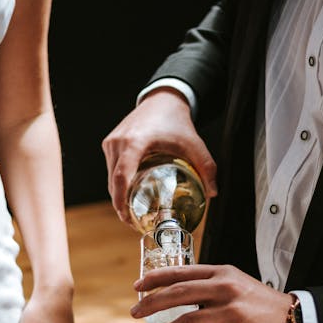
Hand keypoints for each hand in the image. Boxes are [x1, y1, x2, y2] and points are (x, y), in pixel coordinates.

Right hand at [101, 88, 217, 224]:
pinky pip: (111, 170)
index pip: (122, 176)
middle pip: (114, 182)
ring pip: (110, 178)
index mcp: (135, 142)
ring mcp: (111, 143)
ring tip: (131, 213)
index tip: (127, 217)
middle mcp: (118, 142)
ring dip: (118, 196)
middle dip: (121, 205)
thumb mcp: (194, 143)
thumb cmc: (175, 121)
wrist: (161, 99)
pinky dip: (118, 184)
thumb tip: (213, 193)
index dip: (122, 200)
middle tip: (134, 223)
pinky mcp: (109, 143)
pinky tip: (128, 196)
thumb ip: (206, 167)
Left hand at [131, 264, 297, 322]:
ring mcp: (231, 312)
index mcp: (222, 273)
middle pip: (177, 294)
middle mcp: (225, 289)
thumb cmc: (261, 306)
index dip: (155, 278)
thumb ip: (208, 291)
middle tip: (134, 313)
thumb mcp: (235, 286)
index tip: (137, 286)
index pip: (181, 272)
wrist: (296, 322)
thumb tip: (174, 305)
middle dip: (150, 304)